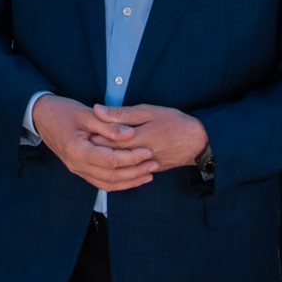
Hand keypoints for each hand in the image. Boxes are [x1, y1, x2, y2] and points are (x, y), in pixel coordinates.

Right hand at [32, 96, 157, 191]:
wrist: (40, 116)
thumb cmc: (61, 111)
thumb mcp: (86, 114)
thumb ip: (109, 125)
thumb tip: (131, 134)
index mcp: (78, 150)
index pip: (111, 160)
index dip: (132, 157)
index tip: (148, 150)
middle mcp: (76, 164)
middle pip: (111, 176)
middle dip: (135, 171)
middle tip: (154, 163)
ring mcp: (77, 169)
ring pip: (107, 184)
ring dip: (129, 181)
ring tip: (148, 174)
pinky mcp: (79, 169)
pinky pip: (101, 182)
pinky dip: (118, 183)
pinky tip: (132, 178)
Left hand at [89, 104, 207, 170]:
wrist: (199, 143)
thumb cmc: (175, 123)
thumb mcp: (148, 111)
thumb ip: (122, 113)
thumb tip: (98, 110)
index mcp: (136, 139)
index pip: (105, 142)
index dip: (91, 137)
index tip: (82, 130)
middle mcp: (138, 157)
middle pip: (108, 156)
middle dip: (95, 149)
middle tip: (83, 140)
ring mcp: (143, 167)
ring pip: (117, 167)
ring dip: (104, 160)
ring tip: (94, 150)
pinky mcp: (149, 171)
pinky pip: (128, 172)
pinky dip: (117, 166)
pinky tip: (109, 160)